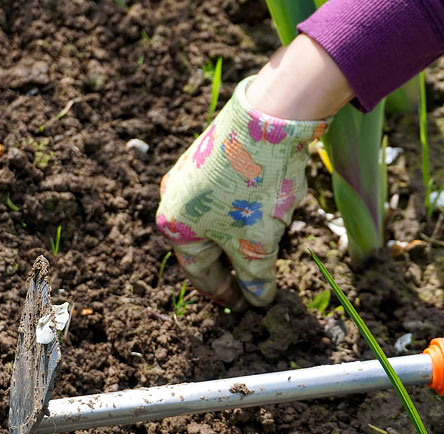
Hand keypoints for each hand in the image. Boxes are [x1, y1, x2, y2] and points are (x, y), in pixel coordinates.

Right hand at [156, 76, 329, 308]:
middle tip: (255, 282)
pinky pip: (227, 195)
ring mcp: (191, 173)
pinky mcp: (212, 154)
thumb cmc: (254, 189)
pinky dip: (245, 211)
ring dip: (241, 236)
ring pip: (218, 219)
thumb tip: (258, 300)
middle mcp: (174, 199)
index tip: (245, 306)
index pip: (200, 273)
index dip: (225, 294)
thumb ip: (256, 278)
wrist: (269, 119)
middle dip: (234, 264)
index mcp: (175, 226)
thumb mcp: (257, 244)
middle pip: (207, 245)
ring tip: (267, 245)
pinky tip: (268, 210)